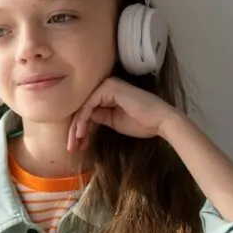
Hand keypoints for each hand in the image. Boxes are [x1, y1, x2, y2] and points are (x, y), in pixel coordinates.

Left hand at [67, 77, 181, 150]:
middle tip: (71, 148)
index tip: (77, 146)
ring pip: (83, 108)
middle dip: (75, 130)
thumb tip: (84, 121)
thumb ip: (99, 118)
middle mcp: (105, 86)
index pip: (87, 111)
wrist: (161, 121)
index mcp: (107, 93)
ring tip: (74, 144)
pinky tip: (81, 134)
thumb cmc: (142, 123)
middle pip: (83, 109)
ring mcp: (107, 85)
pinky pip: (89, 105)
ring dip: (76, 128)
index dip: (79, 129)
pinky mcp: (109, 88)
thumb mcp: (114, 122)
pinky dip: (83, 120)